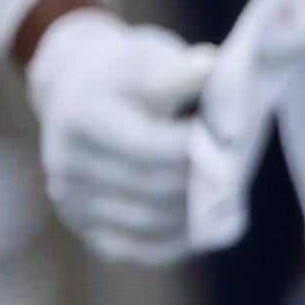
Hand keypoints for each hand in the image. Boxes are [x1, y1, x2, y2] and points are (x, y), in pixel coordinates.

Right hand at [22, 7, 216, 265]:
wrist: (80, 94)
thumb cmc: (124, 71)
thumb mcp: (144, 55)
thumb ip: (174, 69)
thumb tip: (208, 67)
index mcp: (80, 120)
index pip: (145, 147)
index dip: (192, 148)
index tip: (230, 137)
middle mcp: (66, 168)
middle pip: (150, 187)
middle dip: (200, 180)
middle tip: (238, 170)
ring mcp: (73, 204)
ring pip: (148, 223)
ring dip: (195, 214)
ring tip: (231, 195)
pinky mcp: (87, 230)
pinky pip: (137, 249)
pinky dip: (177, 243)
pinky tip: (208, 226)